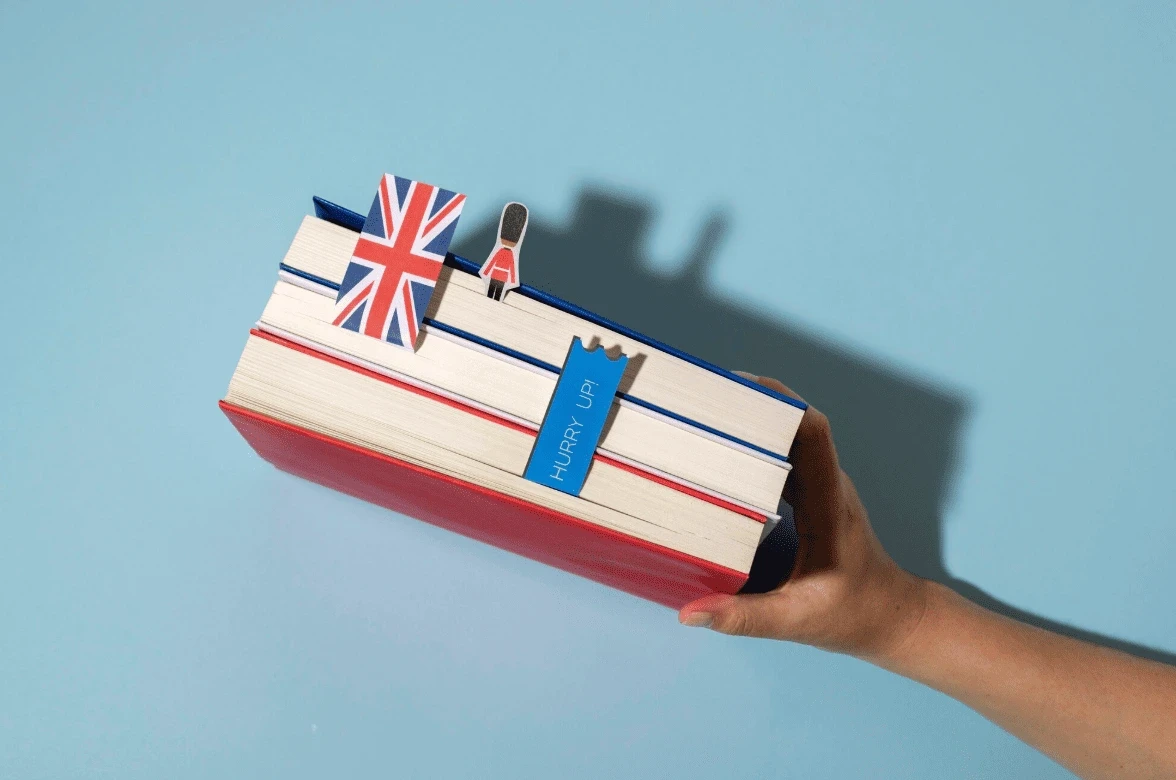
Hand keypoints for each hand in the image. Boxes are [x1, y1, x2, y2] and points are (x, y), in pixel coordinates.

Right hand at [679, 374, 927, 660]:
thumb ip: (745, 618)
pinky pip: (784, 456)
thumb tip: (690, 613)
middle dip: (753, 403)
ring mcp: (822, 487)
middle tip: (704, 397)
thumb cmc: (853, 614)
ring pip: (789, 437)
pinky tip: (722, 450)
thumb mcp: (797, 621)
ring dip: (753, 421)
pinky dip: (755, 445)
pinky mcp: (812, 495)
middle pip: (795, 424)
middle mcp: (828, 485)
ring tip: (704, 415)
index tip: (739, 388)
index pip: (813, 434)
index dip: (780, 403)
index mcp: (829, 503)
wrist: (889, 616)